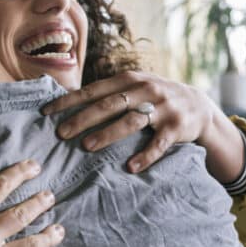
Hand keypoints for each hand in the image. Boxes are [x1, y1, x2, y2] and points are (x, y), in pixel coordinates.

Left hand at [41, 70, 218, 172]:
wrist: (197, 106)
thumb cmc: (154, 98)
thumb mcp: (134, 87)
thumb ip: (108, 92)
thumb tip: (68, 101)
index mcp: (129, 79)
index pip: (93, 90)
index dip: (69, 101)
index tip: (47, 112)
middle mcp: (145, 90)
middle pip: (109, 105)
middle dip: (83, 119)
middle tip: (61, 133)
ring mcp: (162, 108)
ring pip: (131, 122)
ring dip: (108, 134)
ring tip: (87, 147)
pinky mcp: (176, 127)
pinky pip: (158, 144)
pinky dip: (145, 155)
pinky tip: (131, 167)